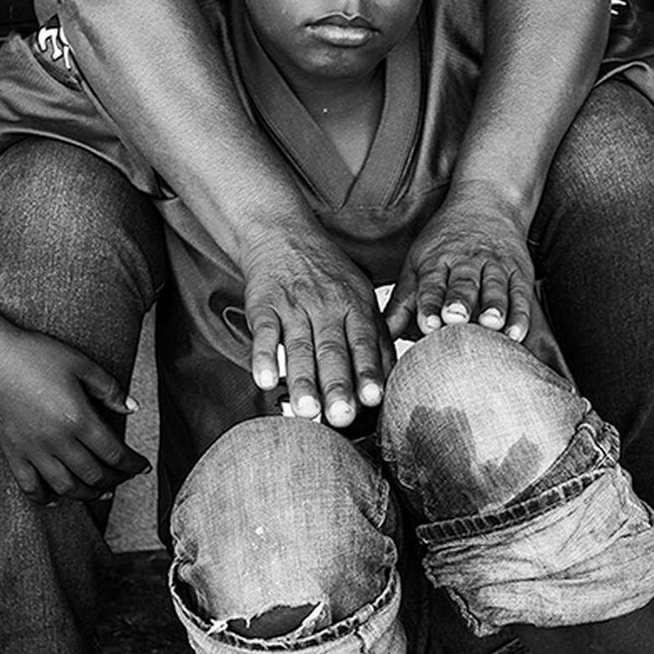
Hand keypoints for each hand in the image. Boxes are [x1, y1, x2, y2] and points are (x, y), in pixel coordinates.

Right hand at [0, 325, 148, 503]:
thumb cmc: (34, 353)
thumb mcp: (80, 363)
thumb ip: (109, 388)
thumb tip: (132, 407)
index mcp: (78, 418)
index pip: (114, 453)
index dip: (133, 464)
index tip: (142, 466)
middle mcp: (57, 441)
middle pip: (94, 474)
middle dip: (116, 480)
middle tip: (124, 477)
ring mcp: (33, 451)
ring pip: (66, 487)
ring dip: (88, 494)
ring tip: (100, 491)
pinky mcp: (12, 453)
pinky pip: (30, 487)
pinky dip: (45, 498)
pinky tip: (56, 499)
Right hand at [243, 222, 394, 430]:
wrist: (282, 235)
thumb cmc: (327, 274)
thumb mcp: (360, 295)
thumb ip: (374, 336)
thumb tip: (389, 380)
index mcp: (354, 305)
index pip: (364, 342)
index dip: (368, 371)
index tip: (373, 399)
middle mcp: (326, 305)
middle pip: (332, 350)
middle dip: (337, 385)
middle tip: (342, 417)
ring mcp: (294, 305)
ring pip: (300, 347)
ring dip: (303, 381)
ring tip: (307, 412)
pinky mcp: (264, 305)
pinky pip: (265, 333)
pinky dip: (264, 357)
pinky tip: (265, 381)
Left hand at [384, 182, 536, 345]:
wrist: (488, 203)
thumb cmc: (446, 241)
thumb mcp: (418, 263)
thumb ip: (402, 301)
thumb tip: (384, 333)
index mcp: (437, 260)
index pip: (431, 283)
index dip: (429, 303)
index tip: (427, 324)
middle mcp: (467, 262)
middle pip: (463, 283)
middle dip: (459, 301)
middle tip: (455, 319)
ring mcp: (495, 265)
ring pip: (495, 287)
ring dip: (494, 307)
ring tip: (491, 324)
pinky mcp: (519, 271)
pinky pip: (521, 294)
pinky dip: (520, 314)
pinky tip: (516, 333)